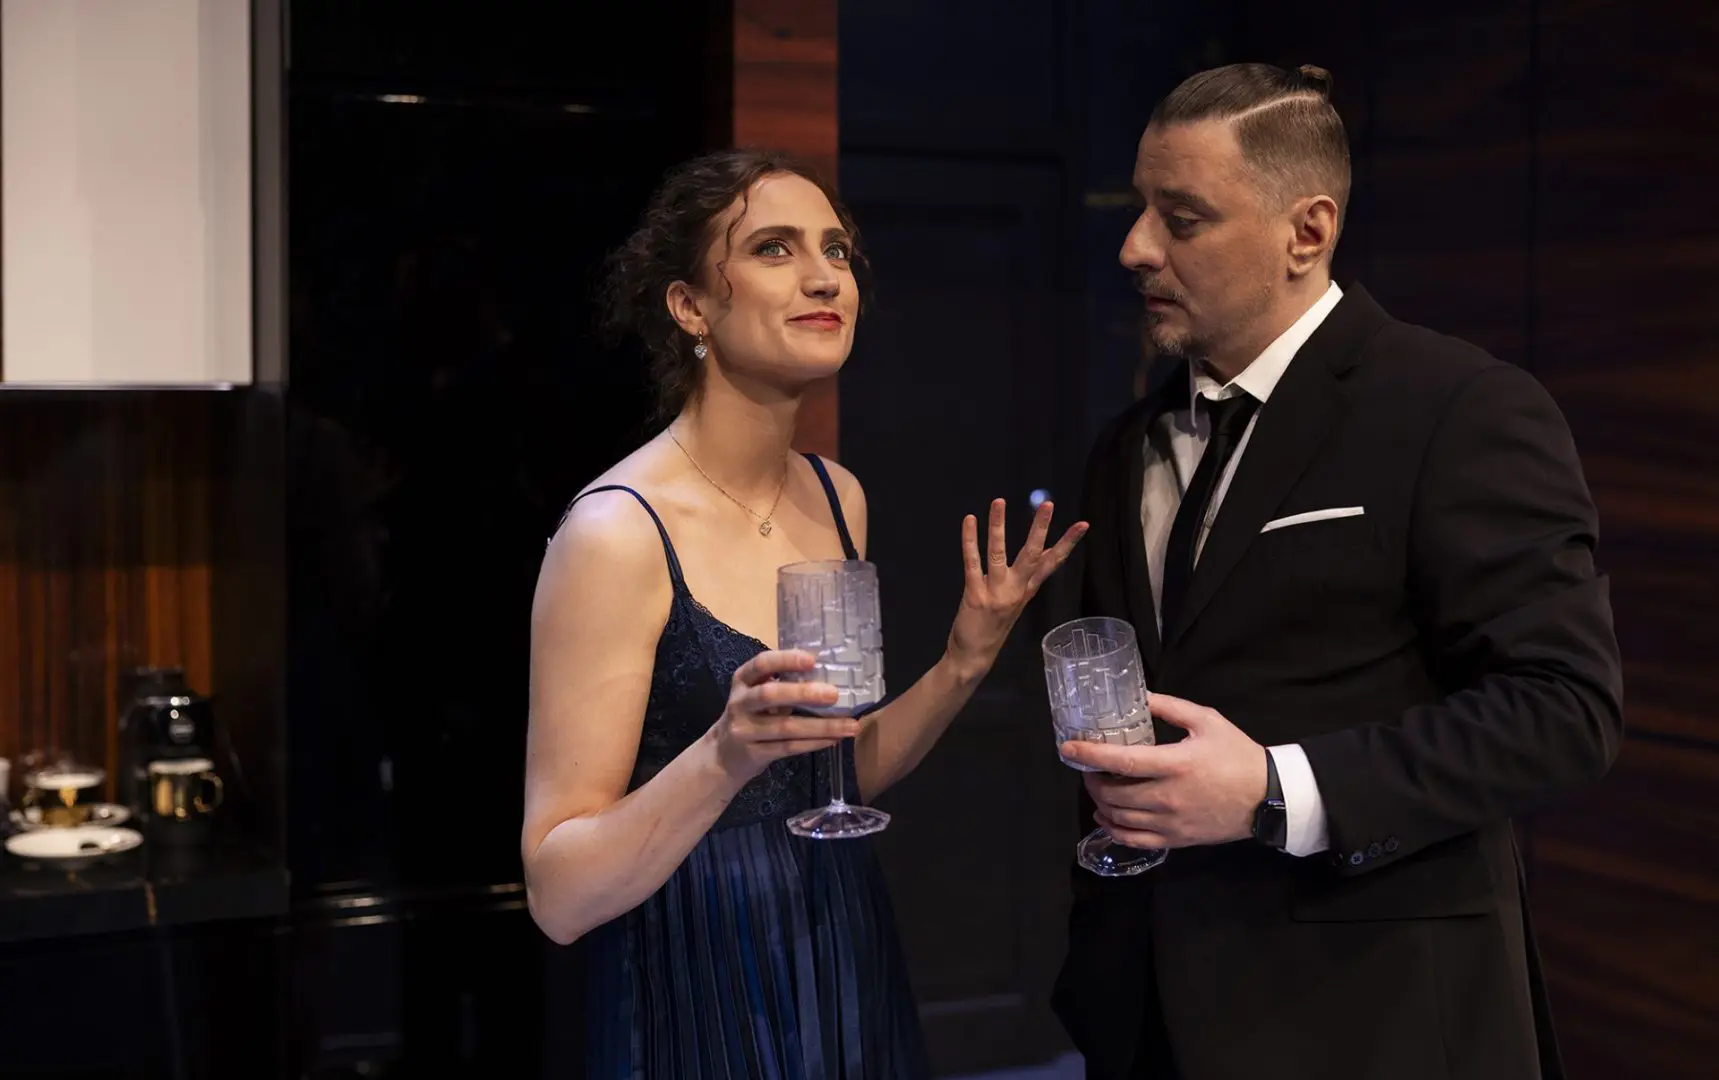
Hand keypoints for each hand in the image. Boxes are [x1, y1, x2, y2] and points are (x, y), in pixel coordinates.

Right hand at [709, 650, 860, 782]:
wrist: (723, 755)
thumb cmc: (751, 715)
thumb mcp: (756, 694)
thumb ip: (782, 684)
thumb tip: (830, 675)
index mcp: (743, 680)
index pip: (761, 664)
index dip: (785, 660)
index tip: (812, 659)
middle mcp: (740, 703)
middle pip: (770, 695)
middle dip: (803, 694)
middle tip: (834, 694)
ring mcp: (745, 730)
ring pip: (785, 727)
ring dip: (821, 726)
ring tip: (850, 725)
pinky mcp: (754, 753)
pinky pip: (788, 747)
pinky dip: (814, 743)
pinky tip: (834, 739)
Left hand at [947, 499, 1087, 680]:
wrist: (973, 657)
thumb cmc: (992, 628)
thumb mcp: (1015, 604)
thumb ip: (1023, 581)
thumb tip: (1036, 557)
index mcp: (1026, 591)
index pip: (1052, 563)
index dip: (1067, 543)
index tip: (1082, 524)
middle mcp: (1015, 590)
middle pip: (1032, 555)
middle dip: (1040, 528)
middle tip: (1048, 504)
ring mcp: (996, 593)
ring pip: (999, 553)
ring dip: (998, 526)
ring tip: (999, 501)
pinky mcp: (975, 595)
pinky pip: (972, 562)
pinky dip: (970, 540)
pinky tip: (970, 520)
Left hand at [1059, 694, 1267, 848]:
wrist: (1268, 796)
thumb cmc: (1237, 755)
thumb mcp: (1207, 721)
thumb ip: (1169, 707)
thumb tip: (1139, 696)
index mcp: (1175, 764)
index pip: (1121, 761)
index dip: (1089, 756)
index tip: (1068, 748)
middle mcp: (1168, 797)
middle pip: (1113, 794)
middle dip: (1091, 780)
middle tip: (1087, 767)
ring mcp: (1171, 822)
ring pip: (1119, 818)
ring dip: (1100, 803)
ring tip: (1097, 787)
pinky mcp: (1176, 839)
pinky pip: (1134, 840)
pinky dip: (1114, 829)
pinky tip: (1107, 816)